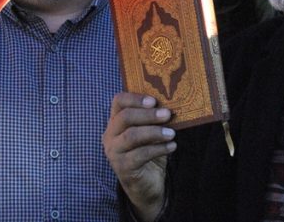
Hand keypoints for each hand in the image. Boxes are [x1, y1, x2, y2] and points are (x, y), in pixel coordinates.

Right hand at [102, 92, 174, 221]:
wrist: (146, 185)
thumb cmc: (148, 153)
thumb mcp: (150, 133)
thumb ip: (154, 120)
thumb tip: (170, 106)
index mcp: (115, 122)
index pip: (118, 102)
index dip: (135, 98)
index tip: (154, 101)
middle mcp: (110, 135)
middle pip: (125, 117)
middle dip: (148, 114)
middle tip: (167, 114)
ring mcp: (114, 152)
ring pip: (132, 136)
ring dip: (155, 132)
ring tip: (172, 133)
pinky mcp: (122, 167)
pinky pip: (140, 154)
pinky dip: (158, 149)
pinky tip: (172, 146)